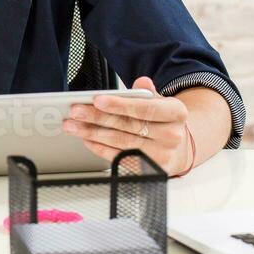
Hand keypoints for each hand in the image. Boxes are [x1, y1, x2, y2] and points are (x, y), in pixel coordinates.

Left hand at [63, 77, 193, 174]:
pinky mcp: (149, 171)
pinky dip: (101, 149)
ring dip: (93, 133)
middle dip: (98, 118)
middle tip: (76, 111)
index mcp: (177, 113)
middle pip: (129, 125)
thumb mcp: (161, 102)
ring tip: (74, 125)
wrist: (179, 149)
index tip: (97, 100)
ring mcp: (162, 156)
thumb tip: (141, 82)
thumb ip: (148, 94)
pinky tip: (87, 140)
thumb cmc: (164, 122)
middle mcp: (172, 136)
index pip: (146, 108)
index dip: (120, 105)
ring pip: (121, 142)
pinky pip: (120, 158)